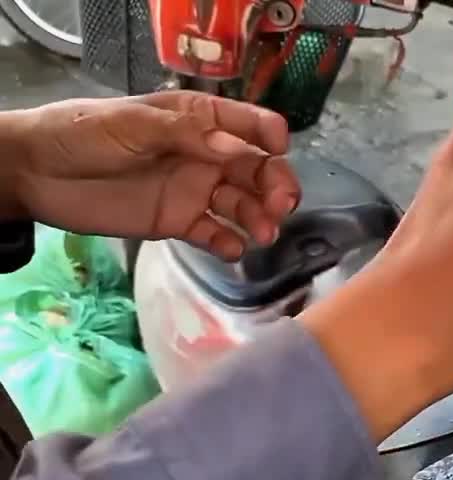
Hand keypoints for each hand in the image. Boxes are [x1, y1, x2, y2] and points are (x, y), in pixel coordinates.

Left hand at [2, 92, 299, 259]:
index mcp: (197, 121)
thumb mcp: (132, 125)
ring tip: (263, 234)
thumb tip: (237, 150)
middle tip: (281, 207)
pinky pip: (213, 233)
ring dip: (259, 217)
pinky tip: (233, 250)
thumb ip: (186, 135)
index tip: (279, 149)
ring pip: (241, 203)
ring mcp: (194, 190)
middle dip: (275, 186)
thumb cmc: (82, 134)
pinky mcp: (178, 222)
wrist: (37, 173)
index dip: (269, 135)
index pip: (247, 125)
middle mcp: (205, 156)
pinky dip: (228, 243)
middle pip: (255, 169)